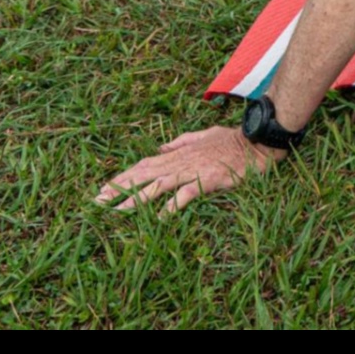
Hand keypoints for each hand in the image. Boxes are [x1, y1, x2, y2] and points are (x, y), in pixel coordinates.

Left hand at [96, 125, 283, 211]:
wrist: (258, 141)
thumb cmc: (233, 139)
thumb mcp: (204, 135)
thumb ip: (182, 141)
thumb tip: (162, 145)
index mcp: (179, 153)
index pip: (144, 164)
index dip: (122, 176)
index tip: (103, 188)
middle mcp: (180, 161)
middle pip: (143, 175)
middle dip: (118, 188)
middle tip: (96, 202)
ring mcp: (193, 170)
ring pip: (157, 185)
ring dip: (135, 199)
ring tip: (115, 212)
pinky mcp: (208, 180)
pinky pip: (186, 194)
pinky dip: (172, 205)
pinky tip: (159, 218)